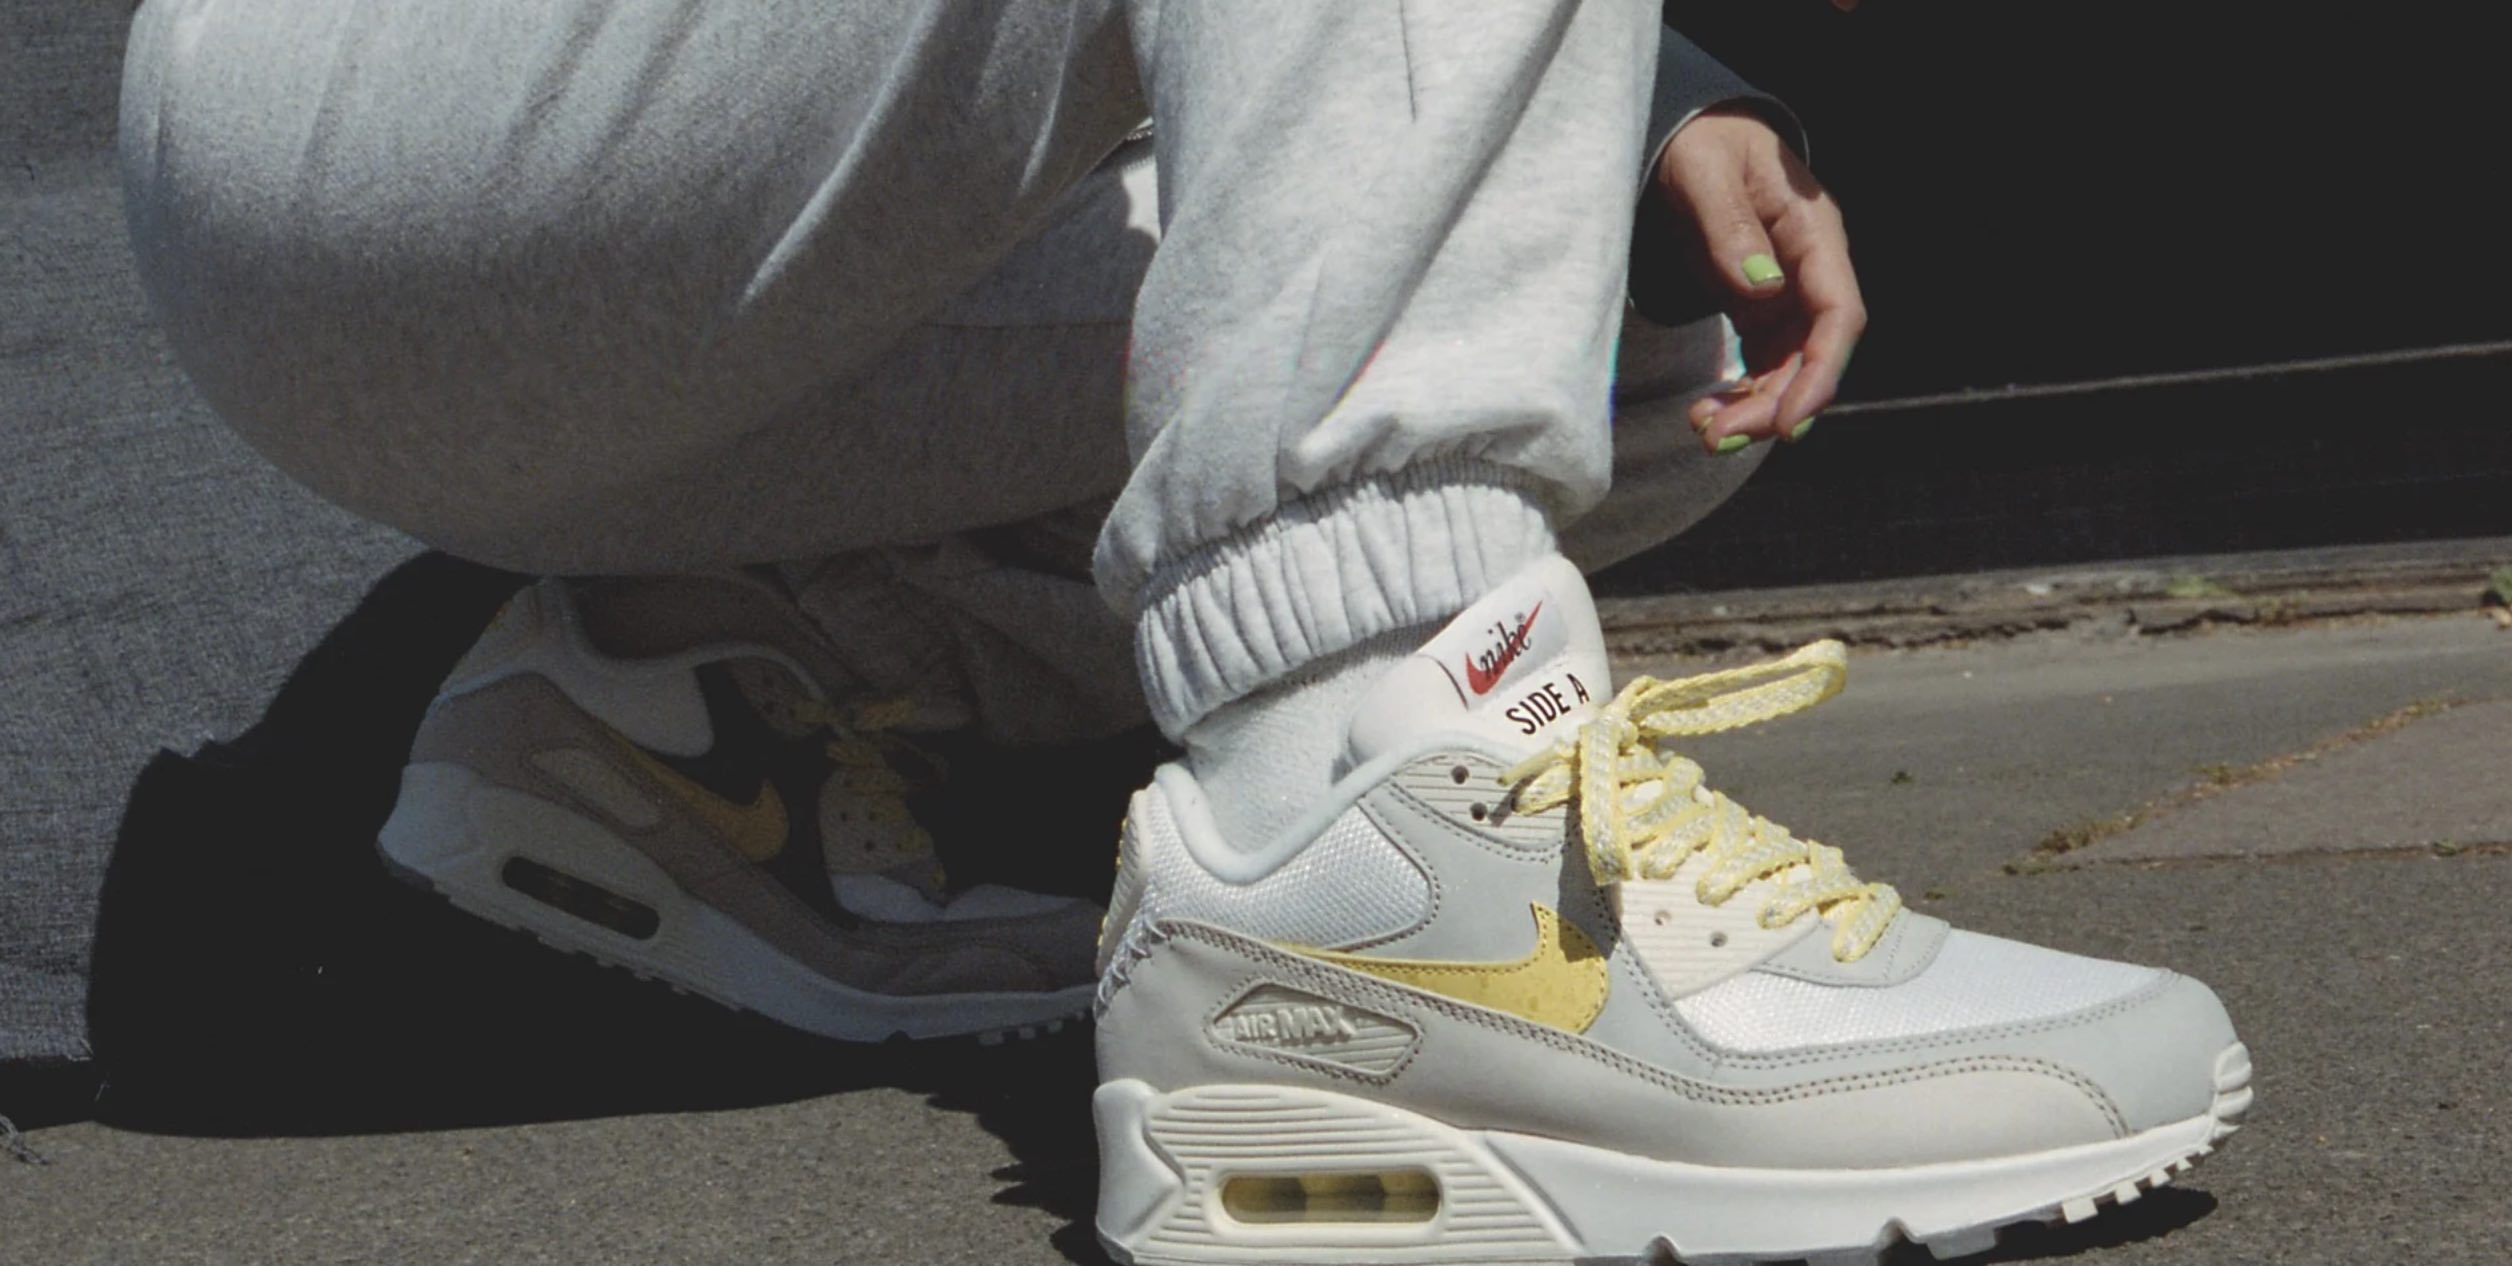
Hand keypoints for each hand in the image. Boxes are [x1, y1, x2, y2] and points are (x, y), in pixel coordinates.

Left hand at [1647, 108, 1866, 453]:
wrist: (1688, 140)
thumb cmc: (1702, 145)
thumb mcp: (1705, 171)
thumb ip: (1729, 224)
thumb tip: (1762, 285)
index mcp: (1815, 232)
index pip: (1840, 314)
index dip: (1820, 373)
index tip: (1788, 422)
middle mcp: (1810, 271)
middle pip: (1812, 355)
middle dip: (1775, 406)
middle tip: (1718, 438)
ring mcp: (1788, 295)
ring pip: (1788, 370)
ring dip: (1755, 409)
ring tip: (1705, 432)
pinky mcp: (1760, 312)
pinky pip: (1762, 366)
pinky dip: (1740, 396)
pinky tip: (1707, 414)